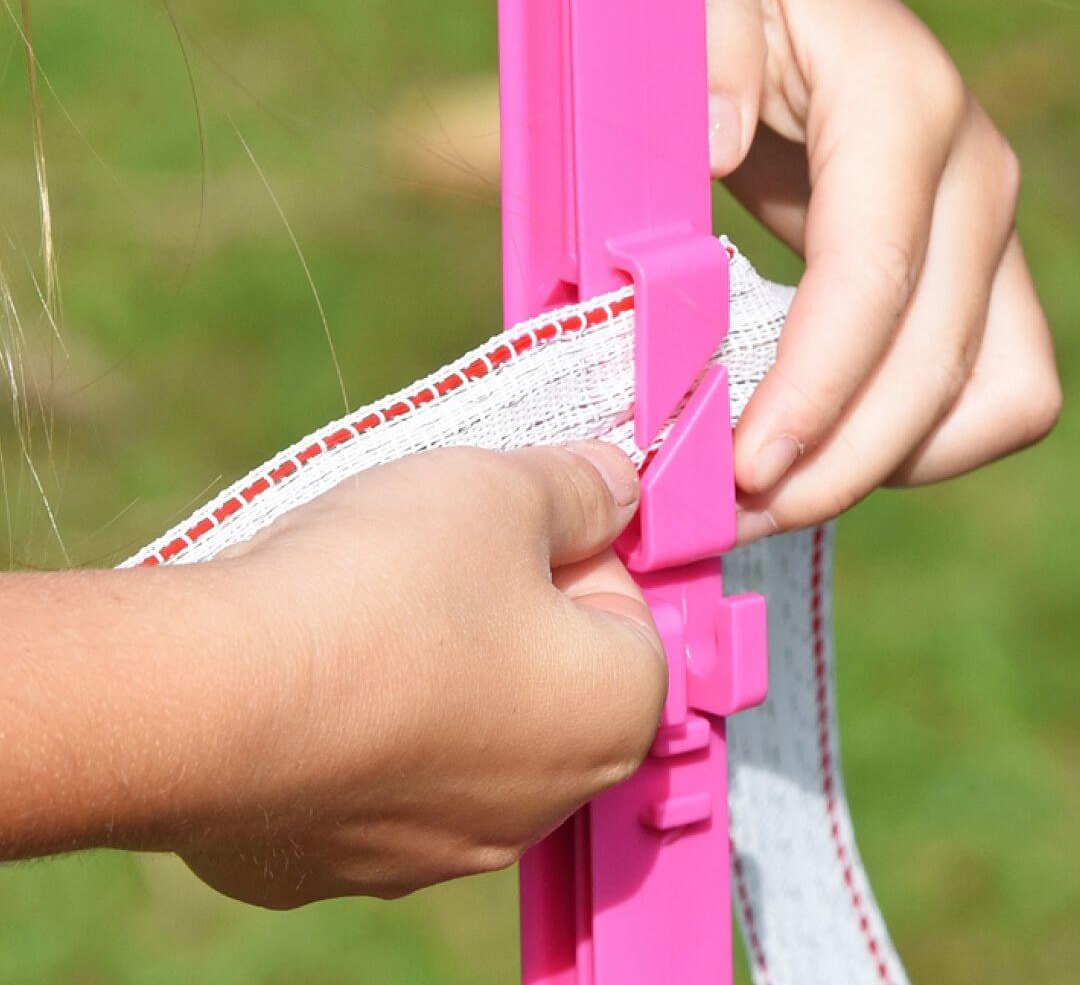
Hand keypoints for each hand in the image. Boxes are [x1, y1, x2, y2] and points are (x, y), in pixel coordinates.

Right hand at [179, 443, 663, 906]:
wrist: (213, 695)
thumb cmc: (383, 590)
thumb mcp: (501, 493)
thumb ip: (580, 487)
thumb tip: (615, 485)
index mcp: (609, 716)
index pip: (631, 618)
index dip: (578, 550)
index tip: (519, 519)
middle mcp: (540, 803)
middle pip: (546, 675)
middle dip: (505, 603)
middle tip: (438, 552)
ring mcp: (440, 847)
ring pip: (460, 725)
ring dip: (431, 661)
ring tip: (365, 605)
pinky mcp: (342, 862)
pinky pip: (373, 772)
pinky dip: (359, 721)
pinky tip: (315, 672)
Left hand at [702, 0, 1060, 541]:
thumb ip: (707, 45)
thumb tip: (720, 141)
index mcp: (900, 111)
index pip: (876, 286)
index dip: (815, 397)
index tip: (739, 469)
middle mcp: (965, 181)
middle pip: (941, 373)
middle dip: (838, 461)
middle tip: (731, 511)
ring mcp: (974, 234)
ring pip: (983, 401)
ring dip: (876, 465)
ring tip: (769, 495)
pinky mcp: (958, 274)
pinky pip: (967, 392)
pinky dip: (896, 441)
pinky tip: (813, 449)